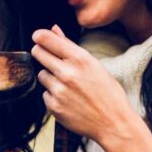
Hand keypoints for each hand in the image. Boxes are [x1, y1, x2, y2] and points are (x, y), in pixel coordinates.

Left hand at [31, 25, 133, 143]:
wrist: (114, 123)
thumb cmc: (108, 92)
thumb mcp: (94, 65)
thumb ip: (70, 47)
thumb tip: (54, 28)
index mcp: (80, 59)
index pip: (47, 39)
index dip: (39, 36)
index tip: (37, 36)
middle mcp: (67, 73)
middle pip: (38, 53)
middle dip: (40, 52)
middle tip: (48, 58)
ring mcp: (59, 91)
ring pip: (41, 75)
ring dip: (50, 77)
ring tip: (68, 85)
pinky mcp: (54, 106)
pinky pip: (45, 94)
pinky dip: (53, 95)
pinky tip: (69, 100)